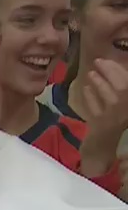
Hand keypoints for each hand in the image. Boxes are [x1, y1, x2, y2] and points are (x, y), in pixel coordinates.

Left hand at [79, 58, 127, 173]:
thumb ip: (117, 88)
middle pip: (124, 88)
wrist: (103, 149)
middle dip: (110, 72)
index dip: (119, 69)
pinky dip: (90, 98)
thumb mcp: (117, 105)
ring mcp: (116, 120)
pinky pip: (96, 110)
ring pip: (111, 98)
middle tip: (98, 61)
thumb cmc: (111, 124)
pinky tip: (85, 90)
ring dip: (100, 83)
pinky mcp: (102, 127)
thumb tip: (109, 67)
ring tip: (90, 74)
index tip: (107, 60)